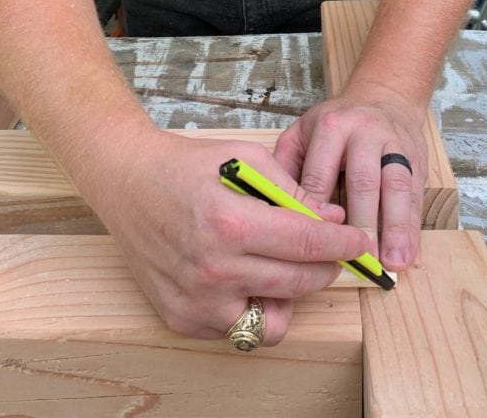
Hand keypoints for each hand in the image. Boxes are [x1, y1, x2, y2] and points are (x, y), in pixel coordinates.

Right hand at [91, 130, 371, 344]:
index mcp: (230, 222)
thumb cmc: (185, 165)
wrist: (127, 181)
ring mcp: (196, 300)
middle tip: (333, 254)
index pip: (306, 243)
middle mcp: (213, 269)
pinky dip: (250, 306)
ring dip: (288, 296)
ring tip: (281, 267)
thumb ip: (290, 189)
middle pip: (297, 284)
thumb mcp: (243, 157)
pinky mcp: (181, 318)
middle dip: (327, 268)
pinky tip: (245, 276)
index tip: (359, 243)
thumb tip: (332, 217)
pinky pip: (236, 329)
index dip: (342, 245)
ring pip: (272, 322)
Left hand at [274, 86, 427, 271]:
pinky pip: (416, 196)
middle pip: (363, 180)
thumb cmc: (337, 123)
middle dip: (361, 221)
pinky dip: (412, 228)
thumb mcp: (303, 131)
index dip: (317, 208)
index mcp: (331, 126)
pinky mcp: (417, 159)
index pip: (320, 172)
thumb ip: (286, 164)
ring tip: (390, 262)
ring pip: (396, 187)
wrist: (384, 97)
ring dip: (394, 228)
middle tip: (357, 257)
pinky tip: (407, 255)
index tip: (314, 240)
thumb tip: (272, 207)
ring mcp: (395, 145)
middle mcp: (365, 133)